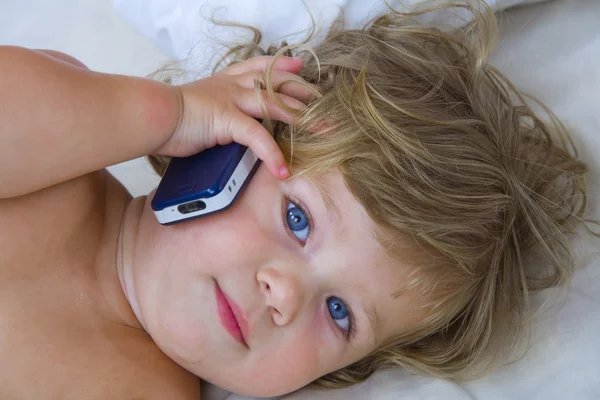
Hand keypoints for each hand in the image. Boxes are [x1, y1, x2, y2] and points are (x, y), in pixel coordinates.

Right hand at [154, 56, 316, 178]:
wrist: (153, 114)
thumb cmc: (172, 114)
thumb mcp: (201, 106)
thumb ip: (219, 110)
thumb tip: (227, 125)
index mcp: (227, 80)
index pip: (261, 67)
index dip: (281, 65)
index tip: (297, 66)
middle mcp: (234, 85)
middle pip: (278, 83)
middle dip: (305, 93)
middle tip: (326, 103)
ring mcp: (233, 100)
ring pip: (277, 105)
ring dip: (305, 120)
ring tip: (327, 133)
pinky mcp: (228, 119)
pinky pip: (258, 136)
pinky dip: (272, 154)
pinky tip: (283, 169)